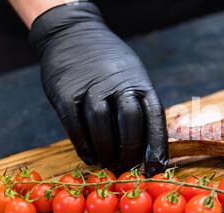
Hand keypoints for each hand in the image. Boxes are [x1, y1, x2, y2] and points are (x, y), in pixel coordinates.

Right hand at [29, 2, 167, 173]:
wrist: (73, 34)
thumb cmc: (109, 63)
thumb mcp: (133, 74)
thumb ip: (140, 103)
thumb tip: (150, 143)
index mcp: (139, 82)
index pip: (154, 116)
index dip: (157, 144)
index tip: (158, 165)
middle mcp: (117, 84)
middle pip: (129, 122)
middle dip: (130, 150)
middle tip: (128, 167)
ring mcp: (90, 87)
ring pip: (102, 125)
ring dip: (107, 151)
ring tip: (109, 164)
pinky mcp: (65, 93)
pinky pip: (76, 126)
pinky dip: (84, 146)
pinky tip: (91, 157)